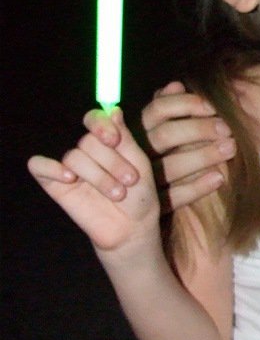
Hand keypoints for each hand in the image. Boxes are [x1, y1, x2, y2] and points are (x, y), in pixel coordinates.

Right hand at [27, 108, 160, 252]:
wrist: (132, 228)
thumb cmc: (139, 196)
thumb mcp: (140, 165)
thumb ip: (125, 138)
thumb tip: (114, 110)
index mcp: (107, 142)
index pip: (95, 119)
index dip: (100, 125)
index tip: (113, 140)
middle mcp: (88, 152)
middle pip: (88, 141)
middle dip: (111, 161)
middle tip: (130, 180)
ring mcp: (70, 167)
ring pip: (74, 157)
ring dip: (99, 176)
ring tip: (118, 194)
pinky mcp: (55, 184)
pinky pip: (39, 166)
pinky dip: (50, 168)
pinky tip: (69, 178)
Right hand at [136, 82, 234, 210]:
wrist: (135, 209)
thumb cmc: (156, 155)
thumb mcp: (157, 129)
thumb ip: (166, 107)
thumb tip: (176, 84)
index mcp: (139, 130)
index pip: (158, 110)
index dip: (185, 105)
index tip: (213, 107)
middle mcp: (139, 153)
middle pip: (165, 136)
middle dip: (198, 130)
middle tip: (227, 129)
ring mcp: (145, 180)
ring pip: (171, 167)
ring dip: (203, 156)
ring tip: (231, 148)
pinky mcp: (154, 204)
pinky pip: (174, 197)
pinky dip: (197, 187)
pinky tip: (219, 178)